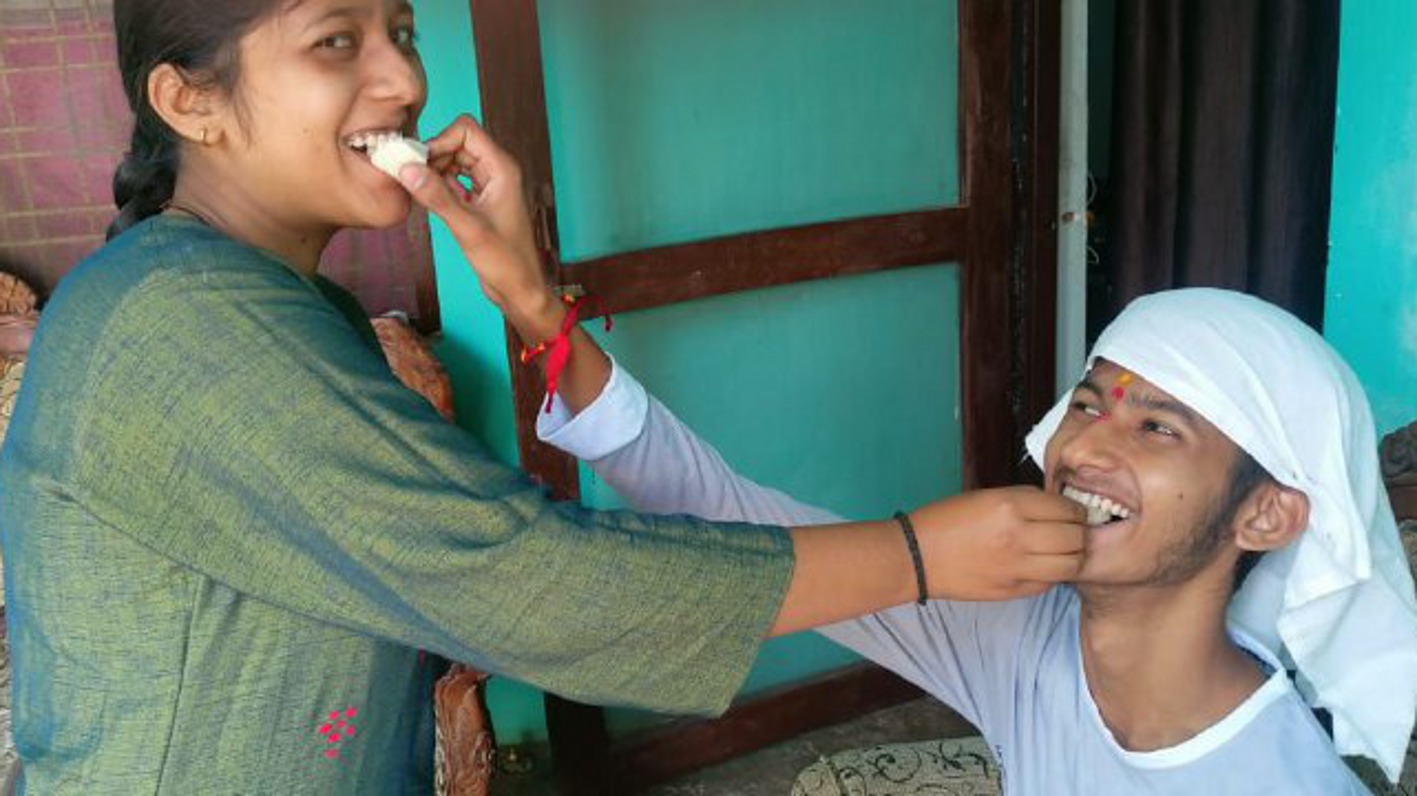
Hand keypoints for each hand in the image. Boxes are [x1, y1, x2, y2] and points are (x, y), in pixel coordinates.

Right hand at [398, 114, 560, 340]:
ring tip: (416, 188)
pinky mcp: (480, 202)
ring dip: (434, 170)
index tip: (419, 162)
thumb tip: (407, 169)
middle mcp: (497, 172)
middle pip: (458, 143)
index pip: (466, 131)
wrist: (520, 290)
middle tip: (411, 176)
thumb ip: (437, 197)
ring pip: (455, 162)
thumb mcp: (467, 228)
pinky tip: (426, 199)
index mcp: (502, 169)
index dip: (440, 141)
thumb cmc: (506, 262)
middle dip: (434, 155)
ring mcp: (489, 187)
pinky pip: (455, 182)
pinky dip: (439, 186)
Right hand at [909, 486, 1086, 600]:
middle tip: (1072, 531)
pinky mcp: (1012, 591)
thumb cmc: (946, 520)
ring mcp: (1016, 567)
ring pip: (1071, 564)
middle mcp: (1018, 536)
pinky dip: (1053, 574)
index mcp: (1010, 505)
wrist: (916, 556)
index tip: (1073, 512)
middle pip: (1076, 537)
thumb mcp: (986, 496)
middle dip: (1080, 533)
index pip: (1068, 509)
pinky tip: (1042, 566)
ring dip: (1073, 556)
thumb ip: (1025, 501)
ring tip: (1064, 551)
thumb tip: (1059, 508)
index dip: (1076, 510)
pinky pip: (1050, 583)